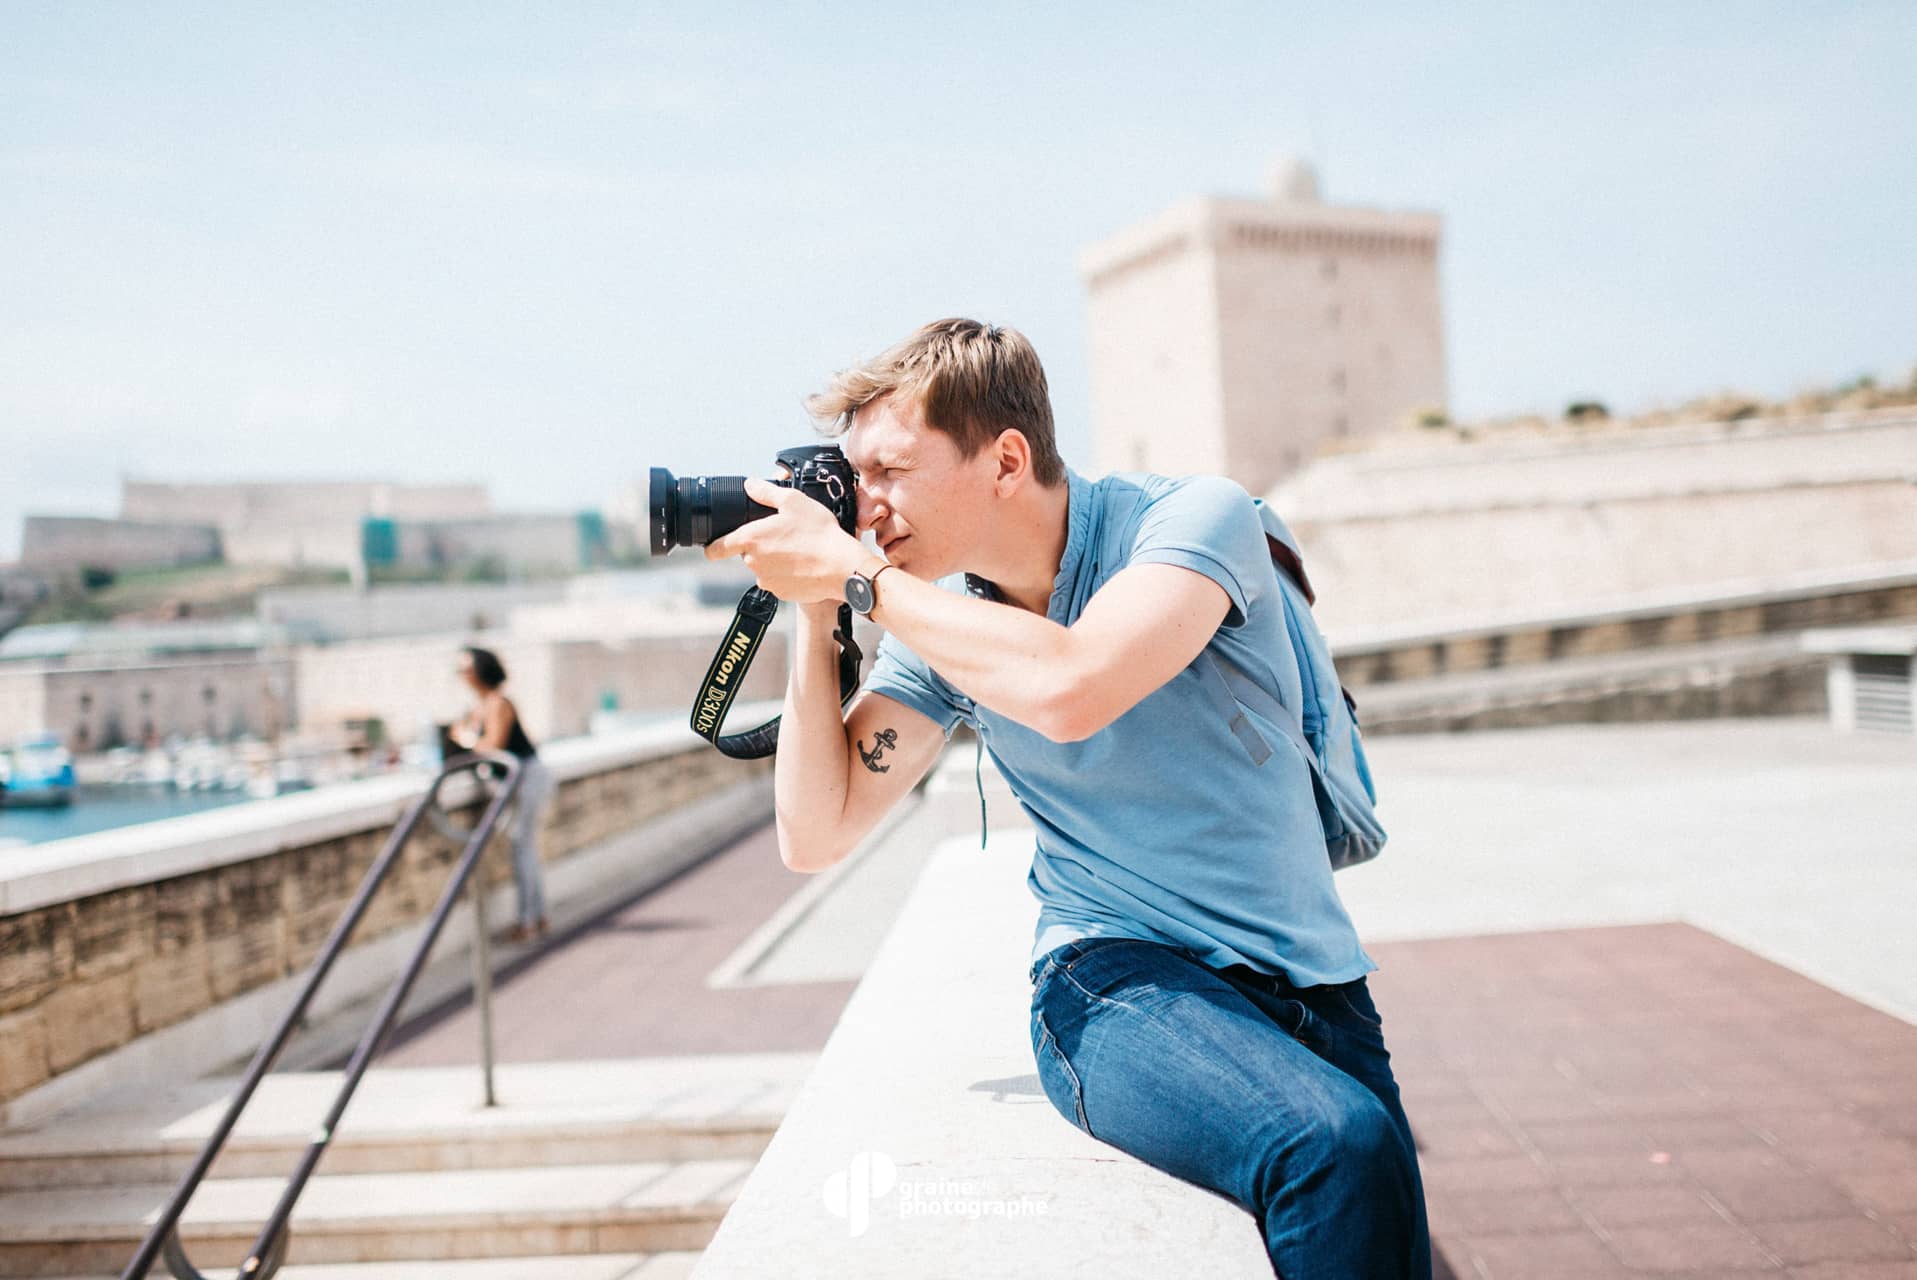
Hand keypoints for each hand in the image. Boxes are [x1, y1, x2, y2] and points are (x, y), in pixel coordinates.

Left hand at [704, 477, 866, 604]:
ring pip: (764, 568)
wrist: (842, 567)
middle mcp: (754, 563)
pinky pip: (779, 581)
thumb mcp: (793, 501)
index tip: (715, 546)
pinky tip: (805, 564)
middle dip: (760, 546)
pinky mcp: (781, 594)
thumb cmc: (819, 533)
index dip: (713, 547)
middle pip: (747, 554)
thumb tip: (750, 485)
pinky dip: (788, 574)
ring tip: (799, 549)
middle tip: (784, 536)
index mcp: (751, 539)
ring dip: (775, 560)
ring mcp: (767, 581)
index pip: (717, 549)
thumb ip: (766, 492)